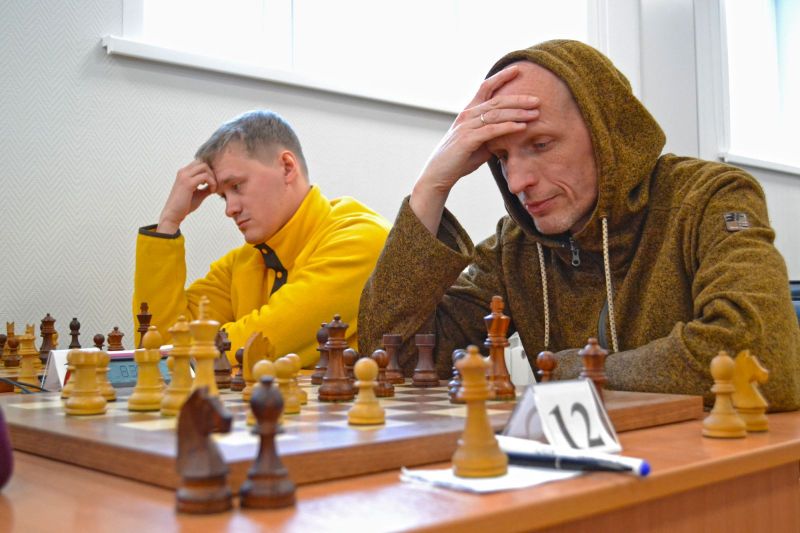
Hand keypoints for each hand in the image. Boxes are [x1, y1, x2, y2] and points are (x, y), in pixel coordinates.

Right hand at [156, 160, 217, 233]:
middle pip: (203, 162)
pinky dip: (212, 183)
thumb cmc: (185, 205)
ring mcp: (184, 176)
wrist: (173, 214)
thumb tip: (217, 184)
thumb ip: (206, 187)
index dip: (209, 171)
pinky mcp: (188, 183)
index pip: (200, 163)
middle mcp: (183, 172)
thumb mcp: (199, 194)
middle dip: (212, 172)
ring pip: (205, 167)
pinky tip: (212, 191)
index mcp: (184, 173)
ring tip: (213, 188)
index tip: (212, 183)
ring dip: (213, 177)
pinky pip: (205, 176)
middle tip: (214, 185)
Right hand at [410, 65, 540, 233]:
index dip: (501, 77)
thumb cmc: (460, 159)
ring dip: (518, 113)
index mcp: (469, 112)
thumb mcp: (480, 143)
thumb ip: (493, 134)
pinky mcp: (467, 139)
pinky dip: (508, 127)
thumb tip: (512, 131)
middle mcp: (467, 115)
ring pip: (496, 114)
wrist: (439, 174)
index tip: (517, 69)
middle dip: (518, 99)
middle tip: (537, 99)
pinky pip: (492, 130)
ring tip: (535, 113)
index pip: (485, 88)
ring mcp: (466, 126)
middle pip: (496, 100)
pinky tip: (522, 127)